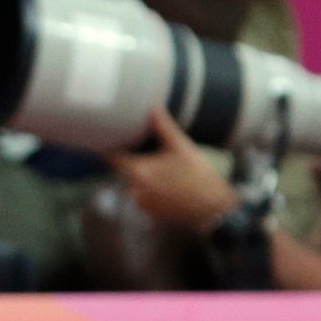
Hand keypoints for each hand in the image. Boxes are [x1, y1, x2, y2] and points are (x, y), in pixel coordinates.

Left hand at [111, 109, 237, 230]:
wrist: (213, 210)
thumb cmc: (198, 177)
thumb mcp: (181, 147)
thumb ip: (163, 126)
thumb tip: (153, 107)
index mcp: (138, 172)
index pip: (112, 157)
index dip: (108, 145)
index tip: (107, 135)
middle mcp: (135, 190)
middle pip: (126, 168)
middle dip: (136, 158)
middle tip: (153, 151)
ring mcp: (142, 204)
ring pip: (136, 182)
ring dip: (145, 175)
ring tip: (168, 169)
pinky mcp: (151, 213)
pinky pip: (145, 195)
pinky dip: (153, 188)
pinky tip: (171, 184)